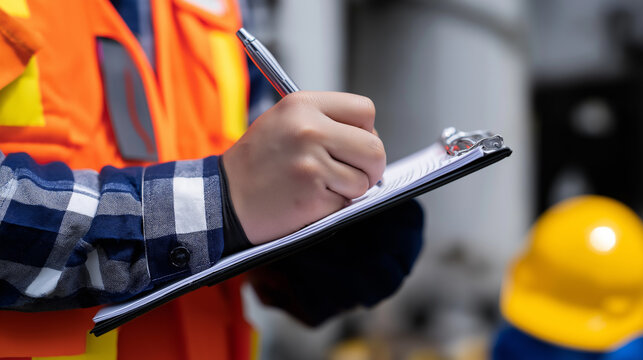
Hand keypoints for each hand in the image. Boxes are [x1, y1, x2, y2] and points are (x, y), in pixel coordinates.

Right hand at [223, 91, 385, 243]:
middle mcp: (309, 130)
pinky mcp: (312, 195)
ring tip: (320, 186)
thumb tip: (369, 138)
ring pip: (364, 180)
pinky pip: (346, 203)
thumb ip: (325, 121)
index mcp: (303, 105)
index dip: (367, 131)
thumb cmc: (257, 163)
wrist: (224, 198)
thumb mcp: (284, 121)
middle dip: (370, 166)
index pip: (365, 111)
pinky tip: (309, 200)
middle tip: (354, 174)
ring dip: (349, 190)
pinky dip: (333, 206)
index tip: (356, 145)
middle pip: (374, 147)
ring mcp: (311, 163)